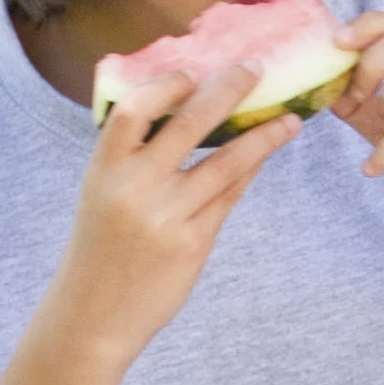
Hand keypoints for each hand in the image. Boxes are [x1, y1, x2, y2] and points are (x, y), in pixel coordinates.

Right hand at [43, 59, 305, 370]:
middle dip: (227, 90)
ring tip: (290, 119)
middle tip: (256, 67)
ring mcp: (166, 216)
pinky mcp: (193, 242)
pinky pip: (230, 195)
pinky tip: (267, 152)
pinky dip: (250, 169)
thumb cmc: (101, 248)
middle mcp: (134, 188)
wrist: (93, 317)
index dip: (165, 86)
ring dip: (263, 135)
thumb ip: (134, 160)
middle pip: (190, 124)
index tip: (192, 70)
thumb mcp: (101, 196)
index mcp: (103, 170)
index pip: (132, 112)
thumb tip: (183, 113)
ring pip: (227, 162)